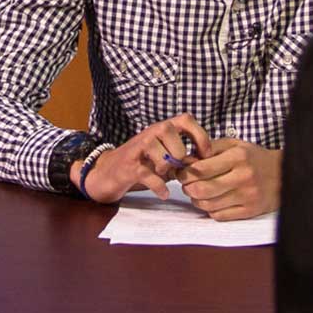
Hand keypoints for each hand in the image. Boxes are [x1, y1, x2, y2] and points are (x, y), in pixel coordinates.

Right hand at [78, 114, 212, 202]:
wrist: (107, 174)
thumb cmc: (141, 165)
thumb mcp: (164, 159)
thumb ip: (182, 159)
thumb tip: (203, 163)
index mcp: (162, 130)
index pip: (185, 119)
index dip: (199, 134)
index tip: (205, 154)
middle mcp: (149, 134)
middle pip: (169, 130)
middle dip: (179, 152)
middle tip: (178, 167)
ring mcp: (137, 149)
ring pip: (158, 148)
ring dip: (166, 166)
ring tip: (164, 175)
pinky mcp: (128, 166)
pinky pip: (147, 174)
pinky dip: (159, 186)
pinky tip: (163, 193)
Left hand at [175, 139, 280, 219]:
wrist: (283, 174)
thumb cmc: (253, 158)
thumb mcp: (234, 145)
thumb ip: (210, 149)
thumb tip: (186, 160)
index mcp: (238, 157)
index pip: (201, 169)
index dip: (185, 173)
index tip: (181, 173)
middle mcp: (243, 177)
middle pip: (201, 189)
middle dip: (187, 188)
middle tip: (187, 184)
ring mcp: (247, 196)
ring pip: (207, 204)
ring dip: (196, 200)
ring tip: (198, 192)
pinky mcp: (249, 211)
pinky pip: (218, 215)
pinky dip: (209, 209)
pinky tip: (212, 201)